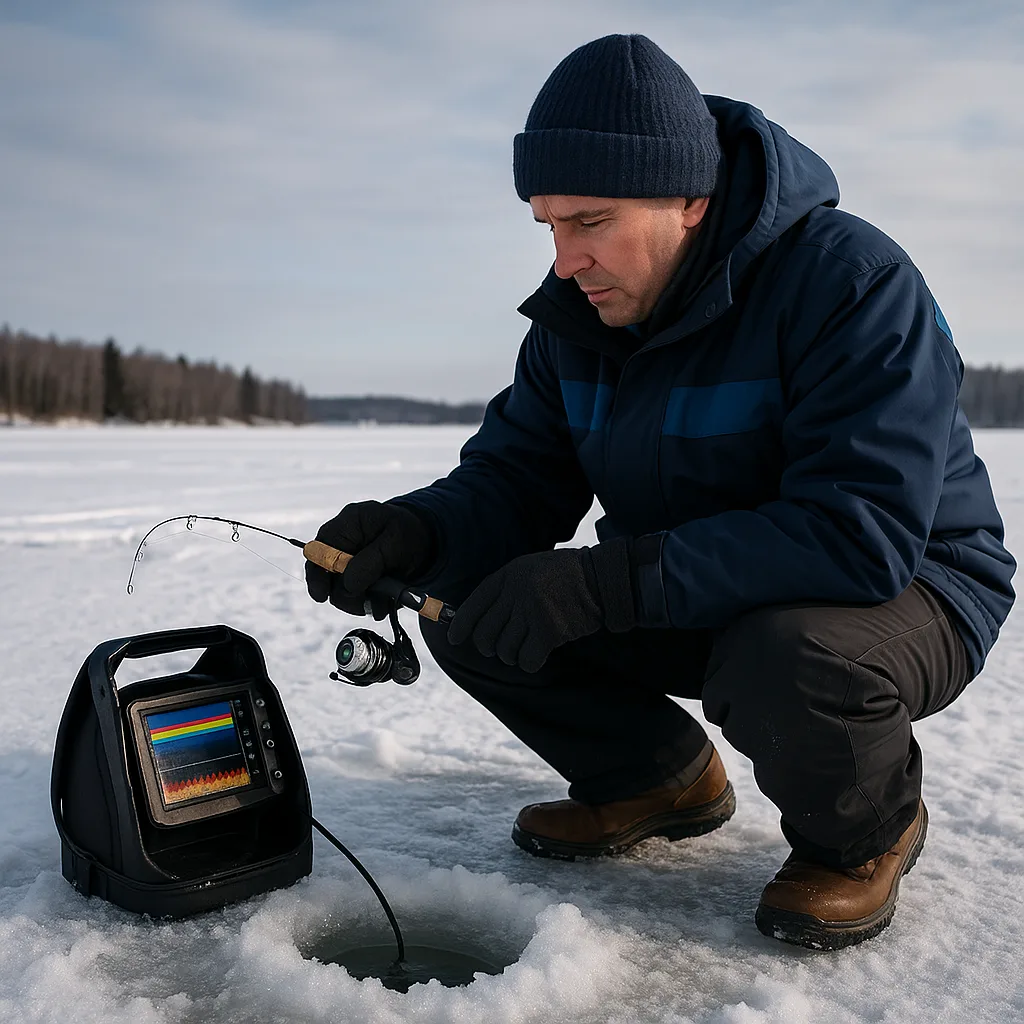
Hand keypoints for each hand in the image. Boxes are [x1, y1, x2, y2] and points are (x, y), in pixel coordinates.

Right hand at [305, 501, 433, 617]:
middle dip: (346, 594)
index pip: (317, 551)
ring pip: (339, 593)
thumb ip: (370, 562)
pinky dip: (369, 605)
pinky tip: (385, 601)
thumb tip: (348, 586)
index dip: (317, 574)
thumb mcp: (395, 542)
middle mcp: (341, 544)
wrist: (426, 541)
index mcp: (348, 524)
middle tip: (369, 601)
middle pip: (324, 577)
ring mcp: (346, 564)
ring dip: (361, 602)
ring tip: (384, 601)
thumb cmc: (409, 533)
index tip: (322, 596)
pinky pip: (354, 599)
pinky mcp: (356, 580)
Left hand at [447, 541, 634, 672]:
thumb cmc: (566, 575)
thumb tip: (482, 618)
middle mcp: (516, 593)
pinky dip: (528, 662)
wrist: (601, 578)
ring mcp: (532, 612)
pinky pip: (526, 659)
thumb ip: (507, 589)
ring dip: (512, 655)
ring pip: (504, 650)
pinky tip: (536, 656)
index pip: (474, 604)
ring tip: (524, 647)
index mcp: (509, 575)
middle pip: (485, 633)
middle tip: (499, 648)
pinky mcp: (549, 631)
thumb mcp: (530, 569)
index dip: (461, 625)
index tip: (455, 638)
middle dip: (488, 647)